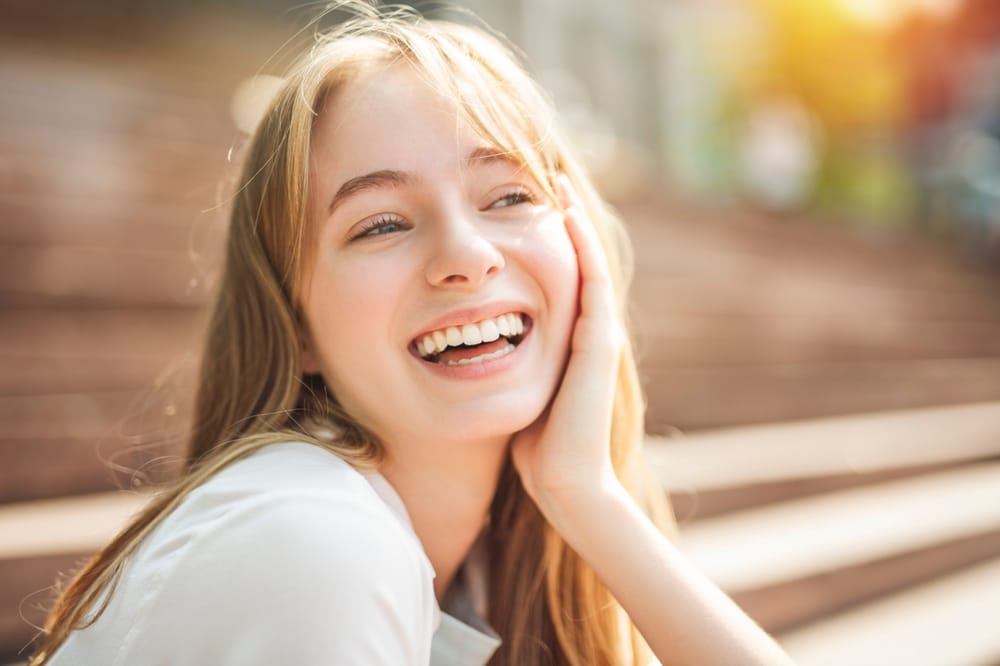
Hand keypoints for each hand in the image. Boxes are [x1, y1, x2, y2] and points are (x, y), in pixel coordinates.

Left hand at [510, 175, 625, 507]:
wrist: (563, 483)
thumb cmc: (536, 446)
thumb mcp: (515, 391)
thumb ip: (504, 366)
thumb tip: (471, 352)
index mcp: (568, 341)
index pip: (557, 277)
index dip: (541, 241)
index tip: (516, 206)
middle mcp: (587, 332)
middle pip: (576, 261)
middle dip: (558, 221)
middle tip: (539, 177)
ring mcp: (597, 336)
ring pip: (589, 263)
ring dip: (572, 223)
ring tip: (554, 182)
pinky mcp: (598, 344)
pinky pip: (592, 283)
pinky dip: (581, 248)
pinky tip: (564, 216)